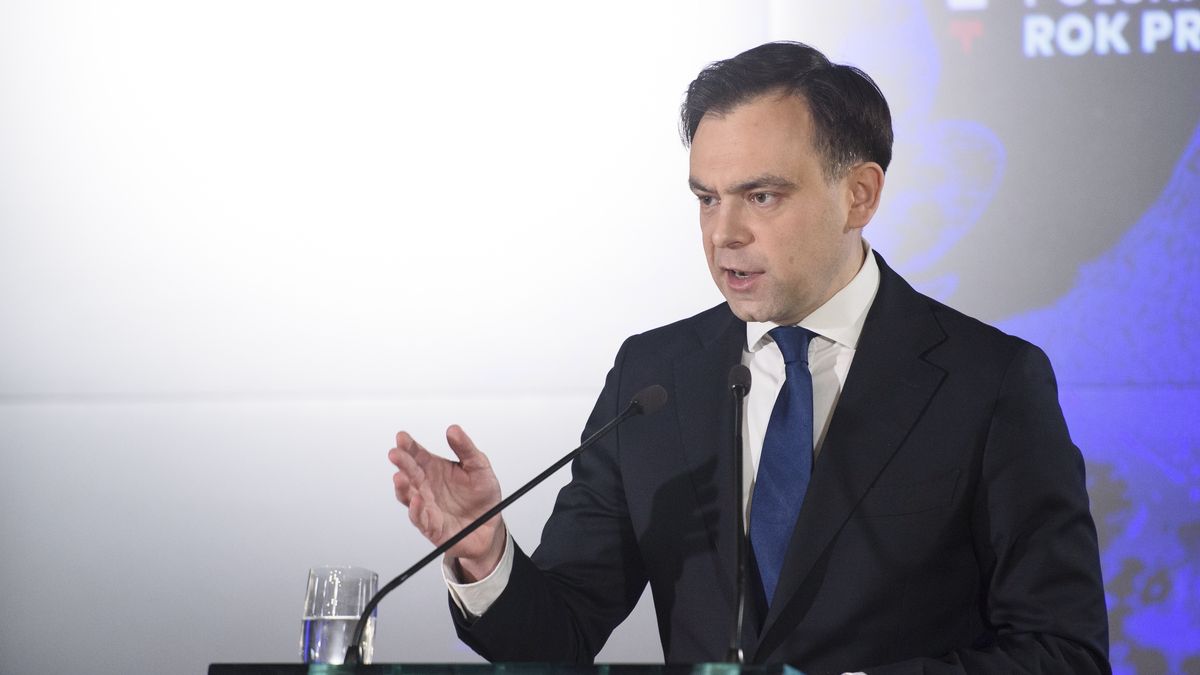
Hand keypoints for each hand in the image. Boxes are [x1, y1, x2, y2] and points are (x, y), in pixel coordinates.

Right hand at [388, 425, 506, 580]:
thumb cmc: (482, 495)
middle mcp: (427, 486)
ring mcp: (426, 505)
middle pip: (410, 472)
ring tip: (400, 477)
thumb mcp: (479, 466)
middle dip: (401, 462)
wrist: (489, 525)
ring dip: (402, 486)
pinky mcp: (430, 525)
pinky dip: (416, 510)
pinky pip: (419, 518)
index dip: (409, 446)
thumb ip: (465, 448)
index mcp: (435, 469)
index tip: (402, 437)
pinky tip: (416, 500)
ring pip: (408, 495)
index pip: (418, 454)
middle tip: (395, 454)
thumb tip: (453, 430)